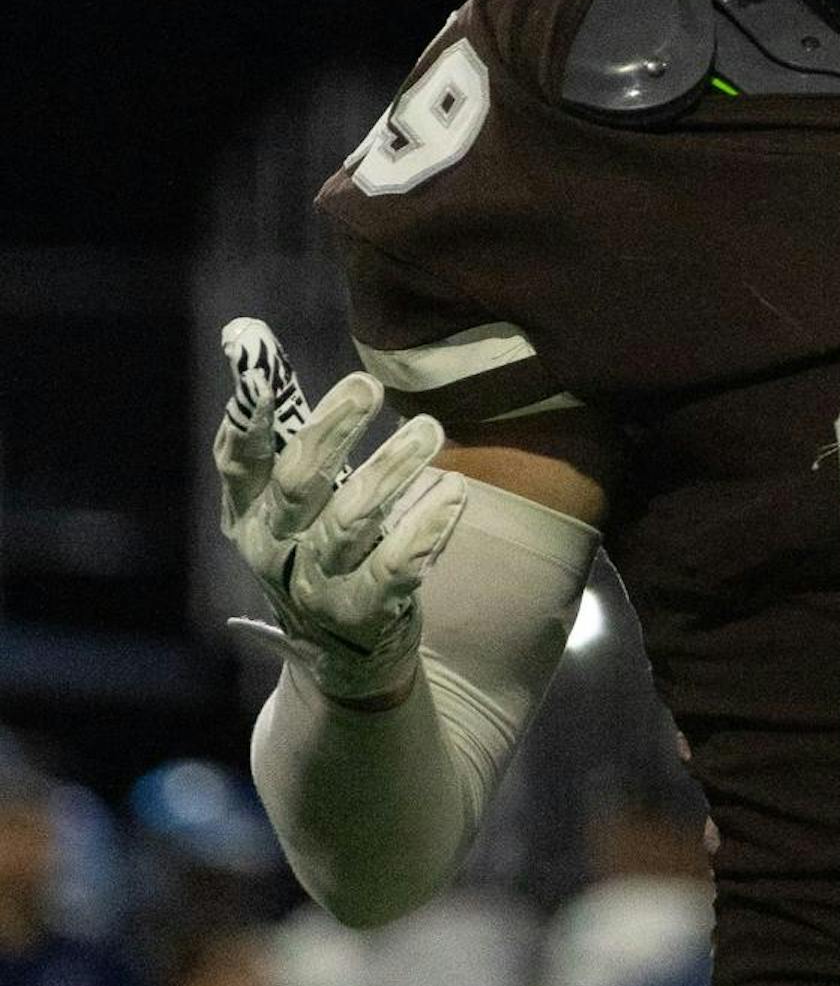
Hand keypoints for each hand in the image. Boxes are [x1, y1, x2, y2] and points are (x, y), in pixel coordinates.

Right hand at [215, 319, 466, 703]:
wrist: (344, 654)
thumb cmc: (319, 544)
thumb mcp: (292, 492)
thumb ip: (282, 420)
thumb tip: (244, 331)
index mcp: (247, 513)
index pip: (239, 457)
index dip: (248, 411)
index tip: (257, 357)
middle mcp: (272, 551)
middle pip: (298, 482)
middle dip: (332, 429)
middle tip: (369, 384)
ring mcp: (315, 587)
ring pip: (352, 520)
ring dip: (393, 468)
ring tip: (431, 429)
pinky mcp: (363, 614)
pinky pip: (397, 565)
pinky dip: (427, 524)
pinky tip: (454, 490)